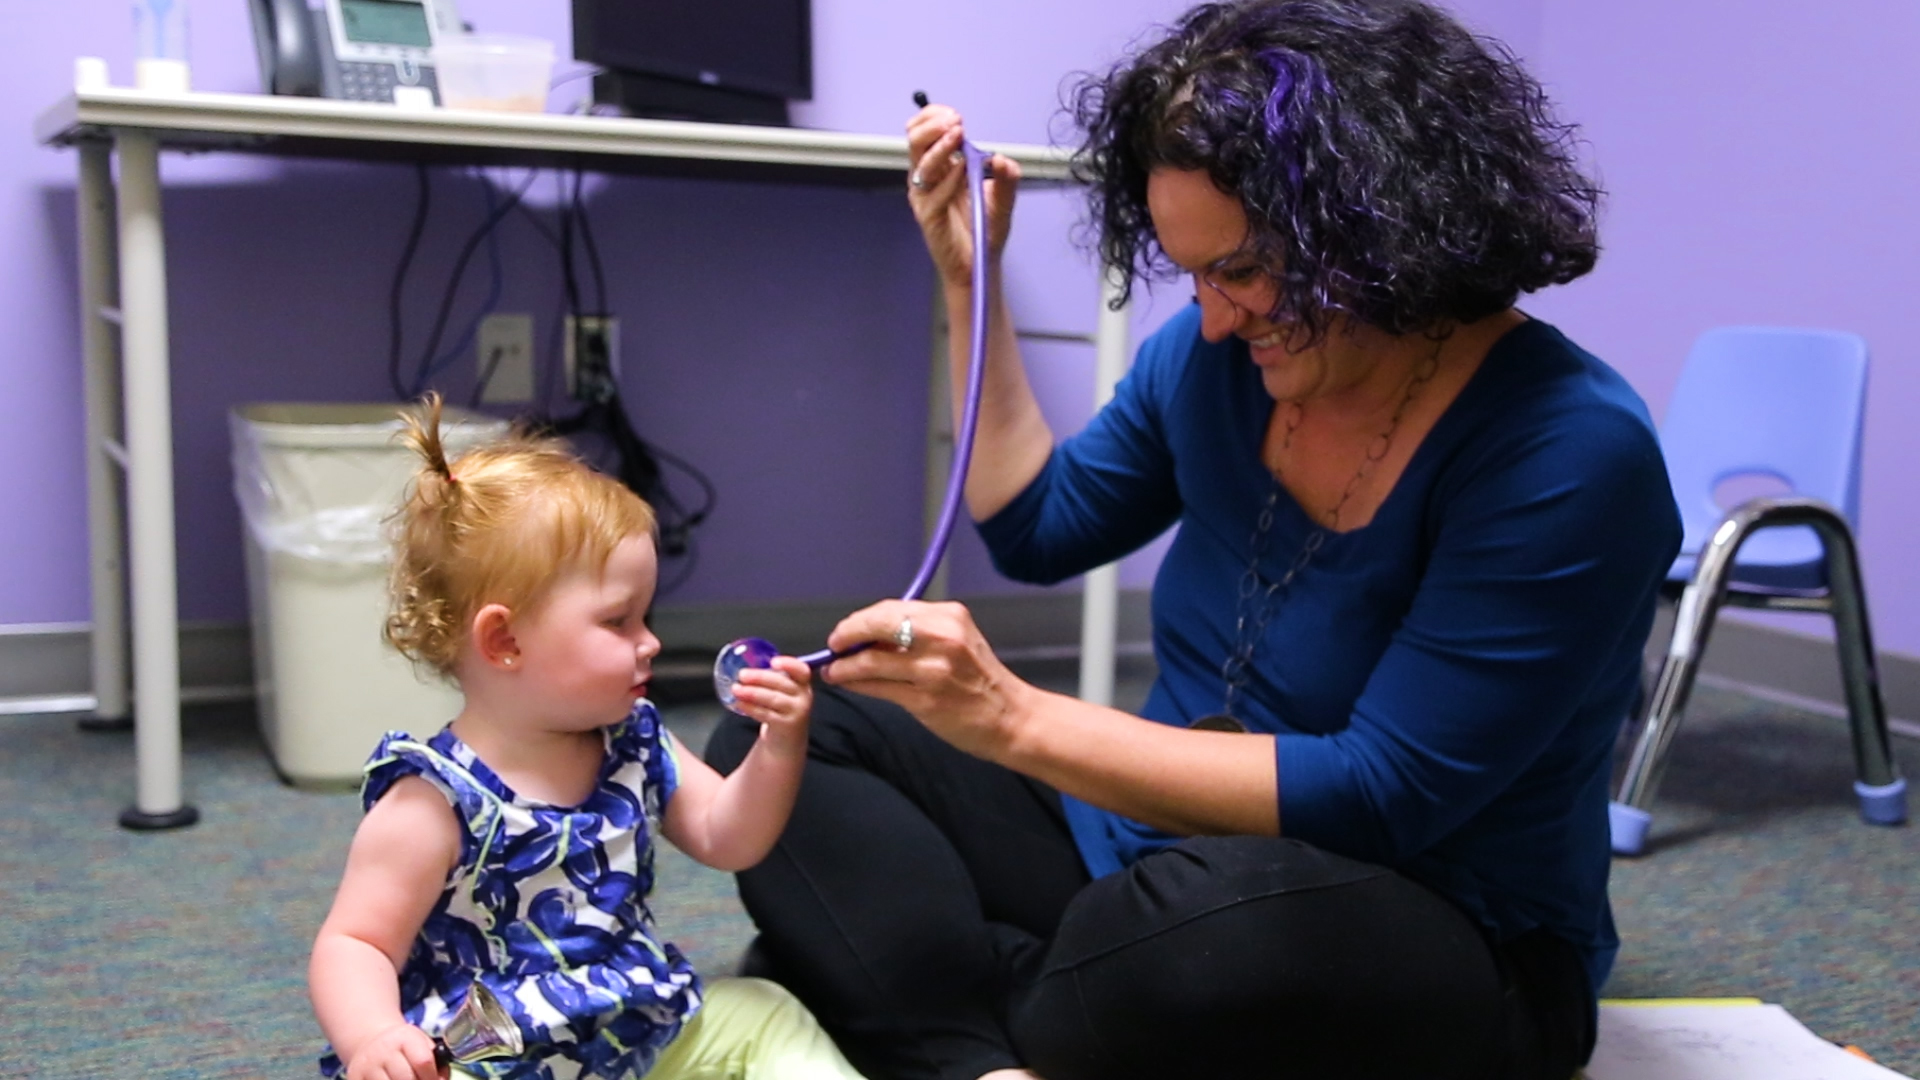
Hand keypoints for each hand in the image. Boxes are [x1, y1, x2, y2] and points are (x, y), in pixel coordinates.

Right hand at [344, 1022, 443, 1079]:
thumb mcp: (421, 1043)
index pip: (423, 1061)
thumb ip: (436, 1061)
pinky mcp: (355, 1078)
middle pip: (406, 1079)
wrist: (371, 1042)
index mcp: (404, 1038)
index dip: (432, 1076)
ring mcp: (367, 1066)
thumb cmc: (403, 1047)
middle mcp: (383, 1050)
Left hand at [729, 655, 812, 753]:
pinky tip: (739, 703)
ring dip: (752, 693)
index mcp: (802, 682)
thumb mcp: (783, 691)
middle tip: (742, 674)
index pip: (801, 670)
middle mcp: (803, 696)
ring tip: (736, 689)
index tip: (773, 662)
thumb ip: (771, 678)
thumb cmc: (781, 707)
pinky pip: (766, 714)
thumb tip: (746, 669)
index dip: (789, 664)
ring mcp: (796, 712)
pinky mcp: (785, 725)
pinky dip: (751, 708)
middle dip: (760, 678)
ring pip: (773, 699)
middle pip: (782, 683)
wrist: (787, 737)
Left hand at [821, 599, 1034, 761]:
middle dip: (847, 635)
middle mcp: (942, 637)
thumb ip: (919, 632)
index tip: (846, 631)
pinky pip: (878, 688)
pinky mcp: (926, 700)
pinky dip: (856, 684)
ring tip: (835, 671)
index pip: (891, 609)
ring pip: (871, 660)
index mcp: (950, 616)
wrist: (1011, 717)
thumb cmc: (981, 681)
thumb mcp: (957, 641)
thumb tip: (868, 634)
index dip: (861, 620)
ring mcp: (934, 670)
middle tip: (834, 646)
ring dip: (845, 666)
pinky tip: (849, 684)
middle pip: (876, 625)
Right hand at [907, 102, 1022, 285]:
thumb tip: (1001, 159)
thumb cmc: (984, 230)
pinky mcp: (927, 215)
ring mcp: (925, 196)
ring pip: (921, 161)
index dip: (935, 117)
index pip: (925, 131)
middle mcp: (928, 177)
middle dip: (933, 125)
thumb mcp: (1003, 199)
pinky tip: (962, 171)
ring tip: (957, 135)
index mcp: (940, 166)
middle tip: (955, 123)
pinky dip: (949, 178)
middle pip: (915, 140)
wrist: (979, 264)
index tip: (955, 116)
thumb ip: (1007, 178)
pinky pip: (934, 192)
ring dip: (940, 145)